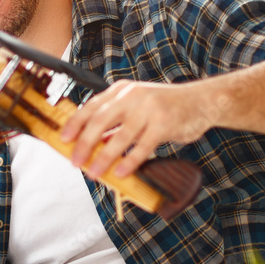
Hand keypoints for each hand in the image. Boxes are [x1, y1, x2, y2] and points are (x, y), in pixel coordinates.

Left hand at [60, 80, 217, 179]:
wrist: (201, 101)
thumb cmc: (164, 107)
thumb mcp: (136, 106)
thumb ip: (116, 121)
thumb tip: (93, 144)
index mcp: (121, 90)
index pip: (92, 106)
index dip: (75, 123)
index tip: (63, 139)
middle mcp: (132, 96)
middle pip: (101, 120)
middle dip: (85, 143)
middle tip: (75, 161)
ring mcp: (149, 109)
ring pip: (120, 137)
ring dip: (105, 158)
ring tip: (94, 173)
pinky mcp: (164, 124)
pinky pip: (142, 147)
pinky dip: (129, 162)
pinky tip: (120, 173)